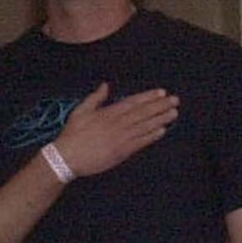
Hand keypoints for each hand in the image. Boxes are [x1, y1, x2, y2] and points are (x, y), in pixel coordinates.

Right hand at [53, 82, 179, 178]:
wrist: (66, 158)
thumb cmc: (72, 134)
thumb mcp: (80, 111)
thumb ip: (95, 98)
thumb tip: (106, 85)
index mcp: (108, 113)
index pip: (132, 102)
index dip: (148, 97)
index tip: (162, 92)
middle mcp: (117, 123)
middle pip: (143, 113)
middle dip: (160, 106)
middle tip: (175, 101)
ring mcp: (121, 137)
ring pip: (145, 126)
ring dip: (160, 119)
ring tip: (174, 113)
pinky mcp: (122, 151)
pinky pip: (140, 142)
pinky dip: (152, 136)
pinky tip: (163, 131)